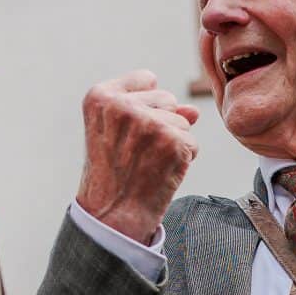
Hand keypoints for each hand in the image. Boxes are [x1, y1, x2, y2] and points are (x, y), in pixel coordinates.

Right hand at [74, 71, 198, 242]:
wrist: (113, 215)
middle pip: (168, 98)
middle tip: (137, 152)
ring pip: (183, 121)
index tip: (127, 132)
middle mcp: (123, 106)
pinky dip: (184, 160)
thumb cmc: (113, 173)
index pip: (147, 79)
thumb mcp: (117, 133)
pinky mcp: (172, 142)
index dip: (145, 106)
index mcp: (101, 97)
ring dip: (173, 143)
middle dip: (162, 123)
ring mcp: (149, 123)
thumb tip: (194, 110)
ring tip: (148, 163)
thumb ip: (153, 109)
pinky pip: (193, 143)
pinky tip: (161, 172)